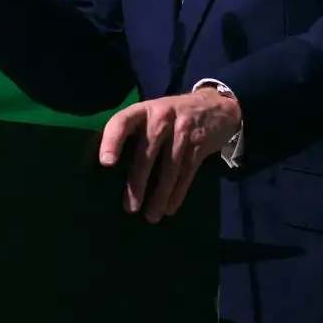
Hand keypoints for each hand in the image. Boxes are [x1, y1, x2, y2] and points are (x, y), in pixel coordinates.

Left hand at [97, 89, 240, 222]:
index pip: (122, 122)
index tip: (106, 163)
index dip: (112, 141)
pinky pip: (187, 173)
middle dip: (137, 183)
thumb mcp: (151, 114)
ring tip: (151, 216)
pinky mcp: (199, 145)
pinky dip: (178, 193)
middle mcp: (161, 118)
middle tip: (130, 208)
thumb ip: (134, 133)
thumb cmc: (170, 116)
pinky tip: (169, 208)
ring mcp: (182, 131)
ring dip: (159, 195)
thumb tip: (110, 169)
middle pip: (147, 153)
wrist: (215, 106)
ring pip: (169, 168)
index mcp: (142, 111)